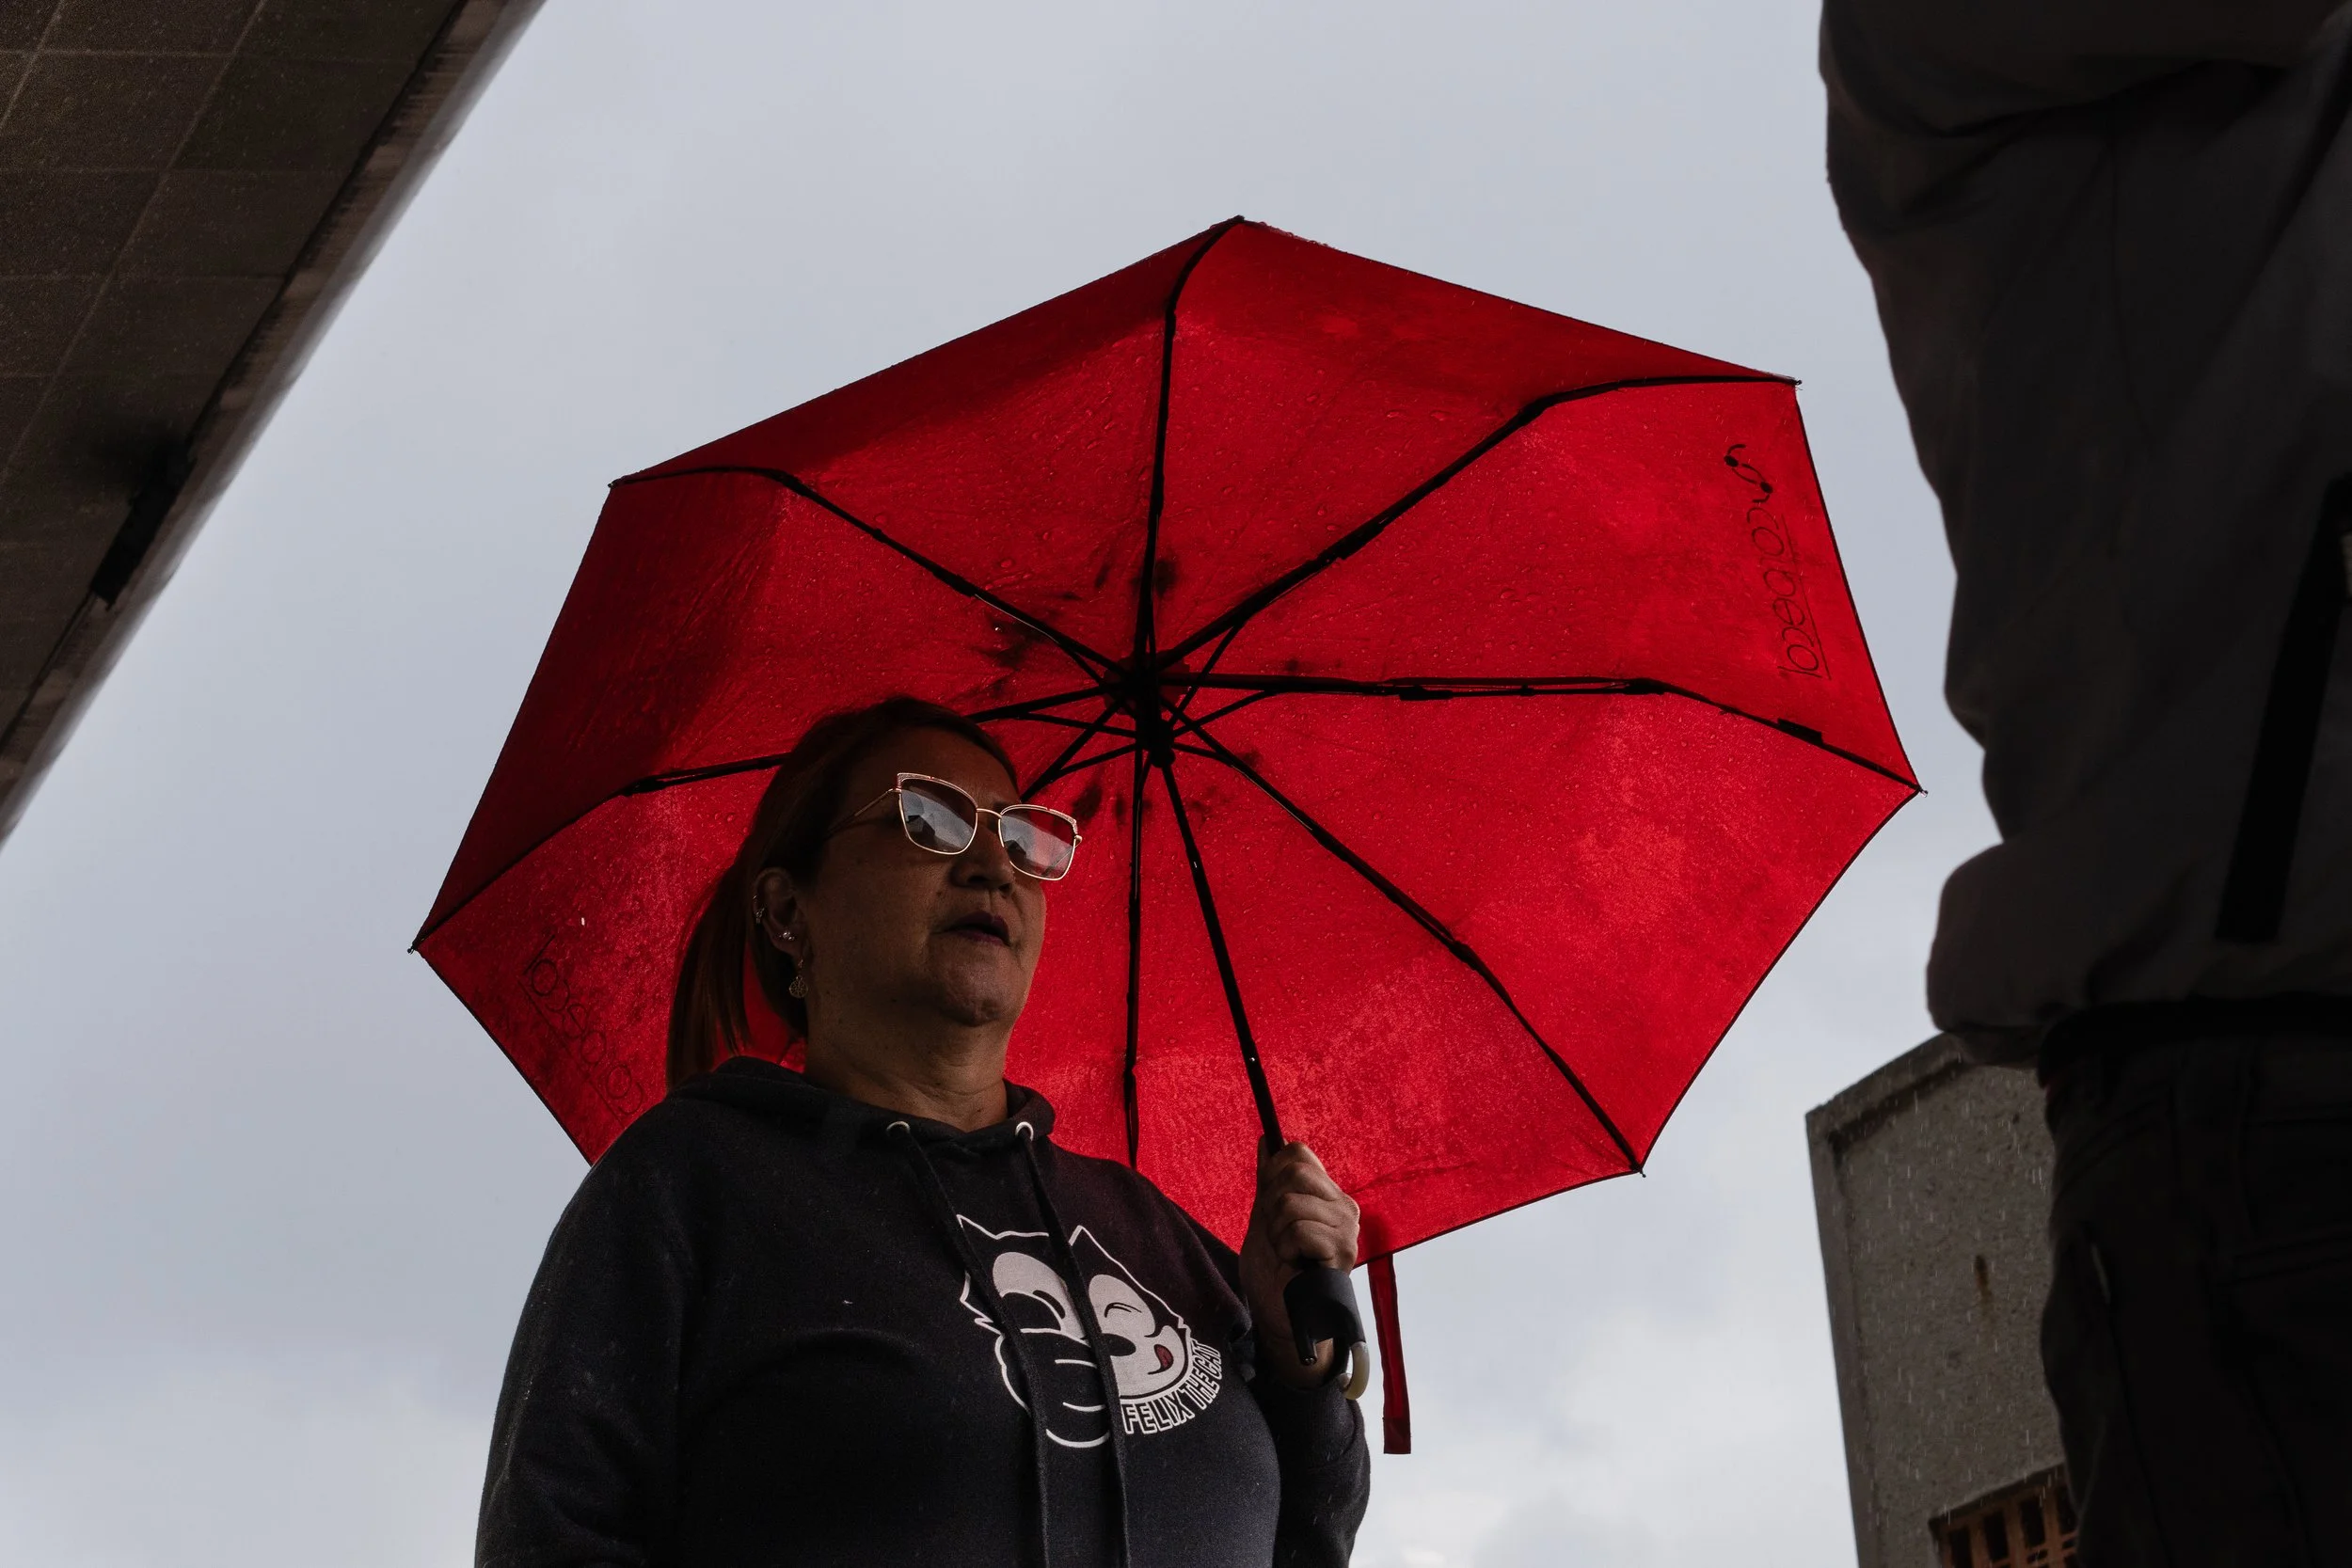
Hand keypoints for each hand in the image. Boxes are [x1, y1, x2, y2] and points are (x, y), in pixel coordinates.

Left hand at [1238, 1140, 1360, 1388]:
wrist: (1278, 1314)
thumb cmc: (1274, 1268)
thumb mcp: (1265, 1216)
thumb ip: (1270, 1179)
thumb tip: (1268, 1139)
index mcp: (1328, 1194)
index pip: (1297, 1154)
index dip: (1271, 1175)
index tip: (1269, 1206)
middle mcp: (1344, 1207)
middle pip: (1293, 1172)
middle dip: (1270, 1204)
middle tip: (1278, 1235)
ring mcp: (1347, 1230)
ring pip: (1291, 1203)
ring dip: (1276, 1232)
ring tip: (1287, 1253)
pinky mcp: (1343, 1253)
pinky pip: (1300, 1230)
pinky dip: (1285, 1247)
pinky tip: (1294, 1264)